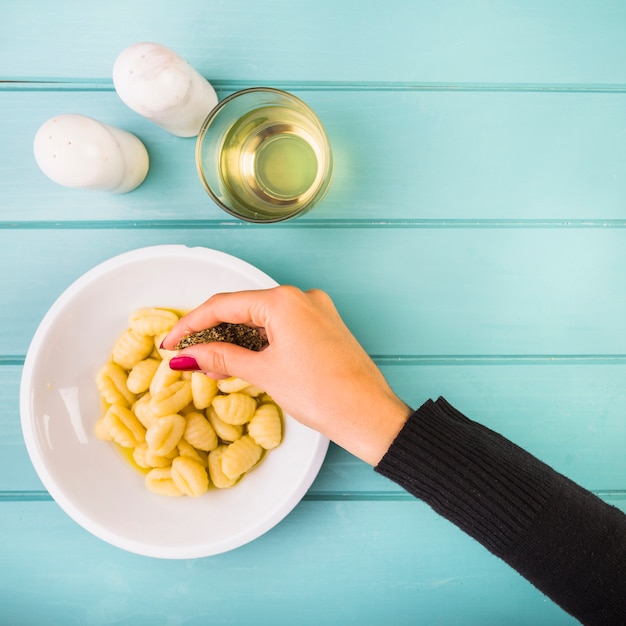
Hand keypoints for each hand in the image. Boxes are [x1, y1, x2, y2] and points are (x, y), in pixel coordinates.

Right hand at [162, 286, 410, 464]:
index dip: (191, 325)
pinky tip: (241, 361)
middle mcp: (302, 297)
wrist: (368, 414)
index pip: (224, 305)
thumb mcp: (264, 373)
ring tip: (210, 365)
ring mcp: (316, 310)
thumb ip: (222, 357)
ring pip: (262, 319)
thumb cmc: (322, 393)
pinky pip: (281, 327)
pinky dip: (259, 342)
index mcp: (284, 301)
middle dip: (213, 333)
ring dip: (235, 340)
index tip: (171, 343)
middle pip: (242, 309)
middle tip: (188, 357)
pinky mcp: (323, 326)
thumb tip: (189, 355)